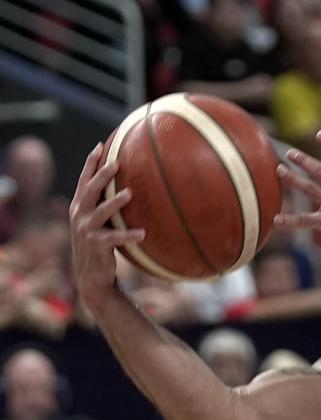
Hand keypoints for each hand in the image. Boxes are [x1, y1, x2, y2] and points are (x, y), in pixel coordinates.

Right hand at [69, 144, 144, 303]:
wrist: (91, 274)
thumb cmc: (100, 243)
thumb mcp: (100, 222)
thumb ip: (106, 205)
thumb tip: (132, 186)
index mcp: (79, 206)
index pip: (84, 180)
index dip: (90, 163)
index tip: (100, 146)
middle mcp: (78, 215)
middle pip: (90, 190)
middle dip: (102, 176)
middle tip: (116, 163)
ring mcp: (85, 230)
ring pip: (100, 212)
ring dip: (114, 202)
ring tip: (129, 193)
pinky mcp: (95, 245)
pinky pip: (114, 239)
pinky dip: (128, 236)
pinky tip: (143, 233)